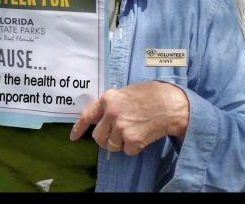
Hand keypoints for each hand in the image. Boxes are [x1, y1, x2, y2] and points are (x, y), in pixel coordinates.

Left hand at [69, 81, 189, 155]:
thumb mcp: (124, 93)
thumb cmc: (150, 96)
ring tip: (133, 131)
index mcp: (107, 99)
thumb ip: (110, 104)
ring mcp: (121, 127)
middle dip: (105, 139)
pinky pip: (127, 151)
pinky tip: (142, 135)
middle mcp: (111, 113)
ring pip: (111, 146)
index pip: (86, 115)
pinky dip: (134, 148)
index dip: (78, 128)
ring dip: (121, 143)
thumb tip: (100, 118)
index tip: (73, 137)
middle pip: (98, 137)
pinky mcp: (133, 139)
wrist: (171, 103)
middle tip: (117, 135)